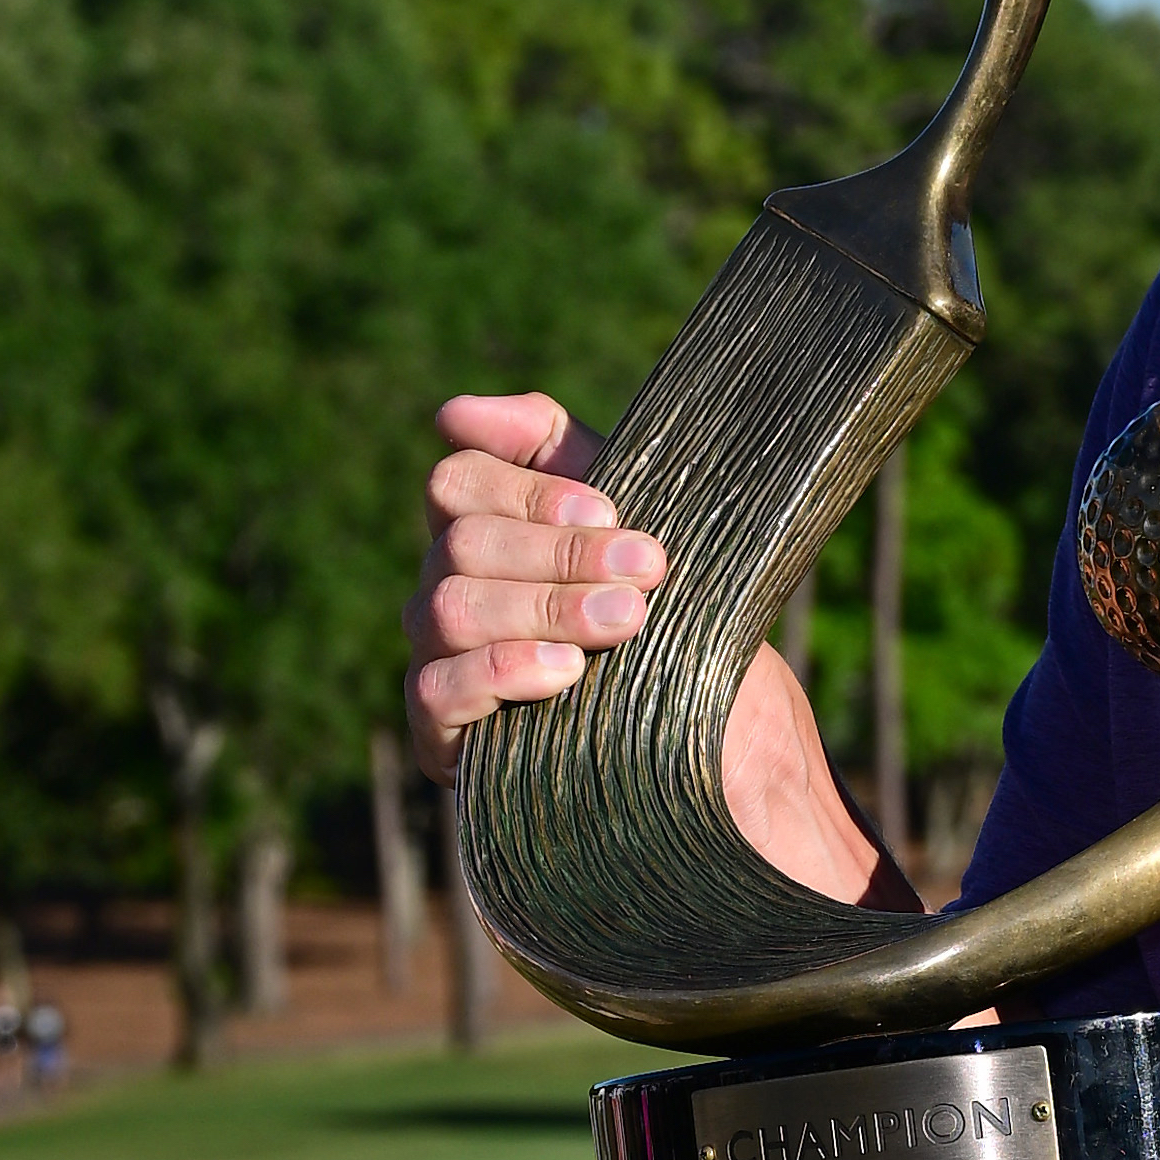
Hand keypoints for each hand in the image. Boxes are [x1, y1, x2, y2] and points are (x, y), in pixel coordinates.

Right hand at [406, 394, 654, 770]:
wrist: (723, 745)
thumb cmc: (674, 623)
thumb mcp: (632, 516)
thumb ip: (554, 448)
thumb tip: (453, 414)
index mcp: (484, 538)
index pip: (459, 483)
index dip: (531, 493)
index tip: (611, 514)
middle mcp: (448, 596)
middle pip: (460, 543)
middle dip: (561, 554)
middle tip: (647, 573)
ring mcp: (438, 665)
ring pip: (450, 608)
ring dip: (545, 607)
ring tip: (626, 620)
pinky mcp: (441, 741)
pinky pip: (436, 690)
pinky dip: (503, 670)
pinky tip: (567, 672)